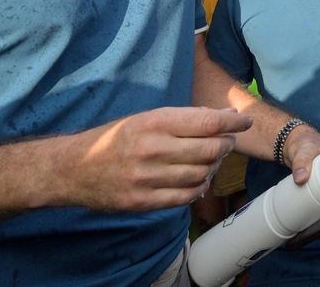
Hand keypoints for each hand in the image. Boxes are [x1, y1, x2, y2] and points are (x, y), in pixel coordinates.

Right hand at [56, 106, 251, 211]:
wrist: (74, 168)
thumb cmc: (115, 138)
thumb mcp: (144, 118)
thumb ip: (181, 119)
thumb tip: (221, 118)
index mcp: (153, 122)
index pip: (205, 121)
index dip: (231, 122)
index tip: (245, 121)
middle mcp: (152, 149)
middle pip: (209, 149)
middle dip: (226, 145)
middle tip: (227, 142)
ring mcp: (147, 178)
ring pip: (201, 174)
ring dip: (213, 167)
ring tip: (211, 160)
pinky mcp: (143, 201)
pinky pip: (185, 197)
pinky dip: (198, 187)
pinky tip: (198, 179)